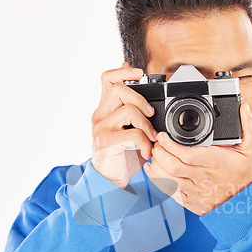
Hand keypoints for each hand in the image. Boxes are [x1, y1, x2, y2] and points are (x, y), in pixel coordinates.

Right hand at [91, 62, 157, 188]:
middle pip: (119, 90)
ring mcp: (101, 129)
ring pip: (127, 111)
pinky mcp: (106, 143)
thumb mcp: (128, 129)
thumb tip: (142, 94)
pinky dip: (144, 143)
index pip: (107, 79)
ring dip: (146, 124)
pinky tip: (146, 152)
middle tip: (151, 114)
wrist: (109, 180)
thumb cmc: (121, 155)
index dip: (122, 71)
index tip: (139, 72)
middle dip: (141, 100)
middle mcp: (100, 116)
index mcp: (106, 109)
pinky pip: (132, 134)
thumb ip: (132, 111)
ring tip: (151, 138)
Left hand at [144, 102, 251, 215]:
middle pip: (173, 166)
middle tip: (156, 143)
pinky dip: (157, 179)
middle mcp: (203, 177)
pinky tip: (153, 169)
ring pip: (168, 179)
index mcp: (215, 162)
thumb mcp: (248, 149)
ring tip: (154, 154)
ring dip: (156, 165)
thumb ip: (247, 126)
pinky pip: (168, 191)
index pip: (188, 154)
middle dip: (160, 153)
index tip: (163, 136)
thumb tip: (244, 106)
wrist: (243, 201)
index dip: (171, 145)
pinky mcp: (189, 201)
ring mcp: (195, 191)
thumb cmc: (243, 174)